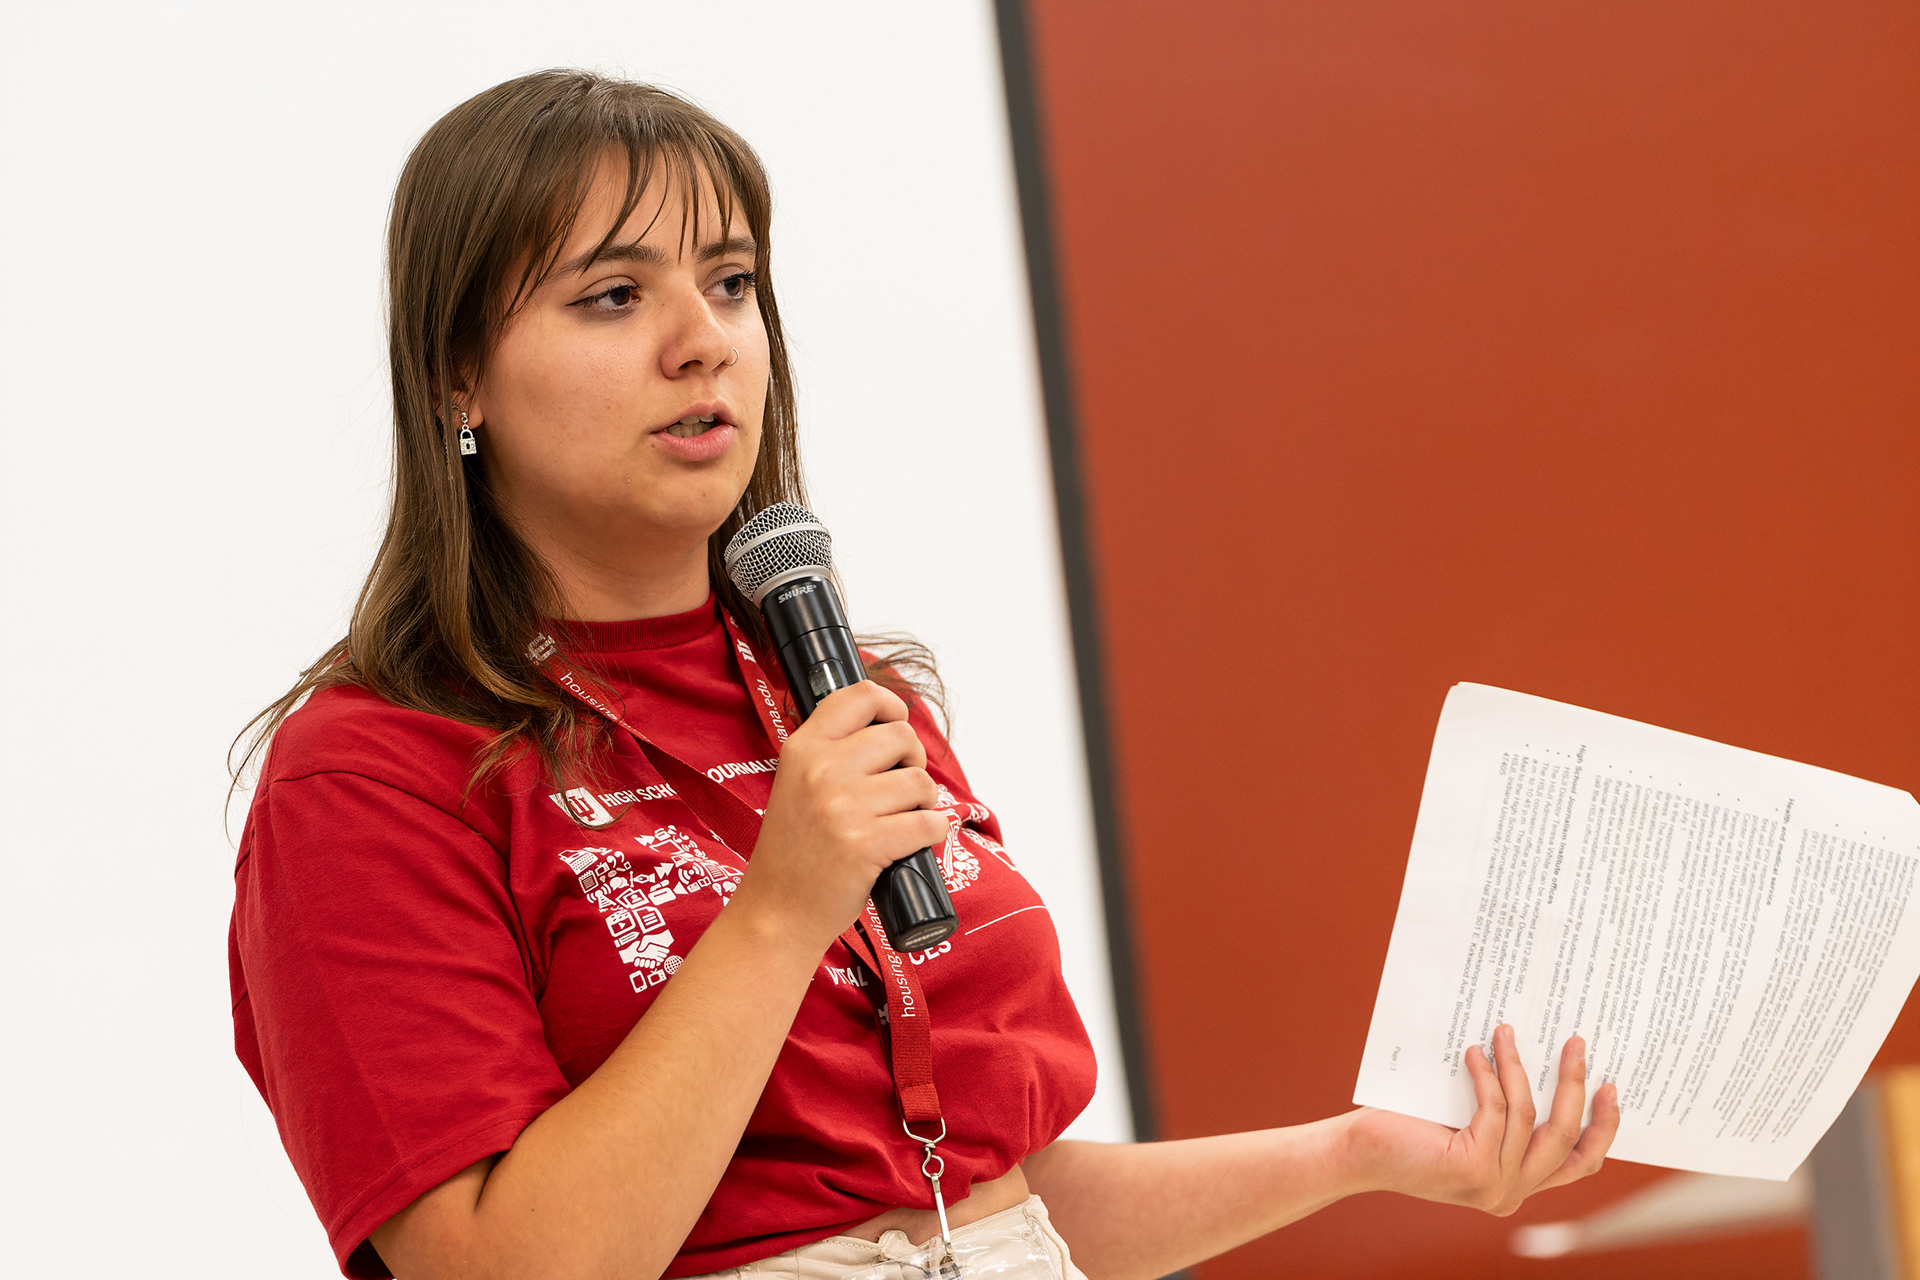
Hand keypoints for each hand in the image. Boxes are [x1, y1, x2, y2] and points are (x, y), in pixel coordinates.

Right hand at [730, 681, 950, 951]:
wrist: (776, 910)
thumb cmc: (793, 851)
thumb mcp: (795, 783)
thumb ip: (831, 753)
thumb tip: (892, 730)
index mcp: (803, 748)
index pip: (859, 695)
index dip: (890, 704)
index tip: (897, 722)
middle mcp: (822, 769)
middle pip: (900, 736)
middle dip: (913, 760)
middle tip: (902, 787)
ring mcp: (843, 806)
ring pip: (919, 781)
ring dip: (923, 802)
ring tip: (902, 820)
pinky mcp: (866, 844)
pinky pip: (928, 823)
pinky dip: (932, 832)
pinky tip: (914, 841)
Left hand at [1344, 1025, 1619, 1214]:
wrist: (1359, 1151)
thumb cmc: (1409, 1129)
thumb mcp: (1470, 1122)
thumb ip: (1506, 1112)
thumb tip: (1542, 1057)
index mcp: (1518, 1184)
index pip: (1577, 1164)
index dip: (1603, 1127)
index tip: (1611, 1086)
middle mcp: (1512, 1193)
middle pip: (1566, 1137)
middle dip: (1574, 1085)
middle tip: (1576, 1043)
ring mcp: (1496, 1186)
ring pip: (1530, 1117)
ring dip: (1521, 1067)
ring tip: (1505, 1031)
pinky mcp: (1475, 1168)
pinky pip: (1496, 1110)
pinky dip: (1488, 1076)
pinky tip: (1473, 1053)